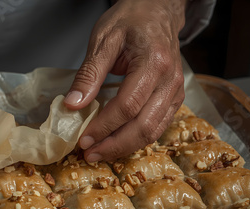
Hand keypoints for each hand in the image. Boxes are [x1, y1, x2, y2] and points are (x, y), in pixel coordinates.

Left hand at [64, 0, 185, 161]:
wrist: (157, 10)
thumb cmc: (131, 20)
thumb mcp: (103, 39)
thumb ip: (89, 73)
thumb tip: (73, 104)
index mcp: (153, 62)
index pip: (128, 105)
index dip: (104, 126)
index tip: (83, 138)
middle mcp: (170, 80)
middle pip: (143, 126)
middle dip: (114, 145)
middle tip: (89, 153)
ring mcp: (176, 91)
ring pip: (153, 131)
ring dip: (125, 147)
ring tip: (99, 153)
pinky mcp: (174, 98)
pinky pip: (157, 126)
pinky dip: (136, 139)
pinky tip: (116, 143)